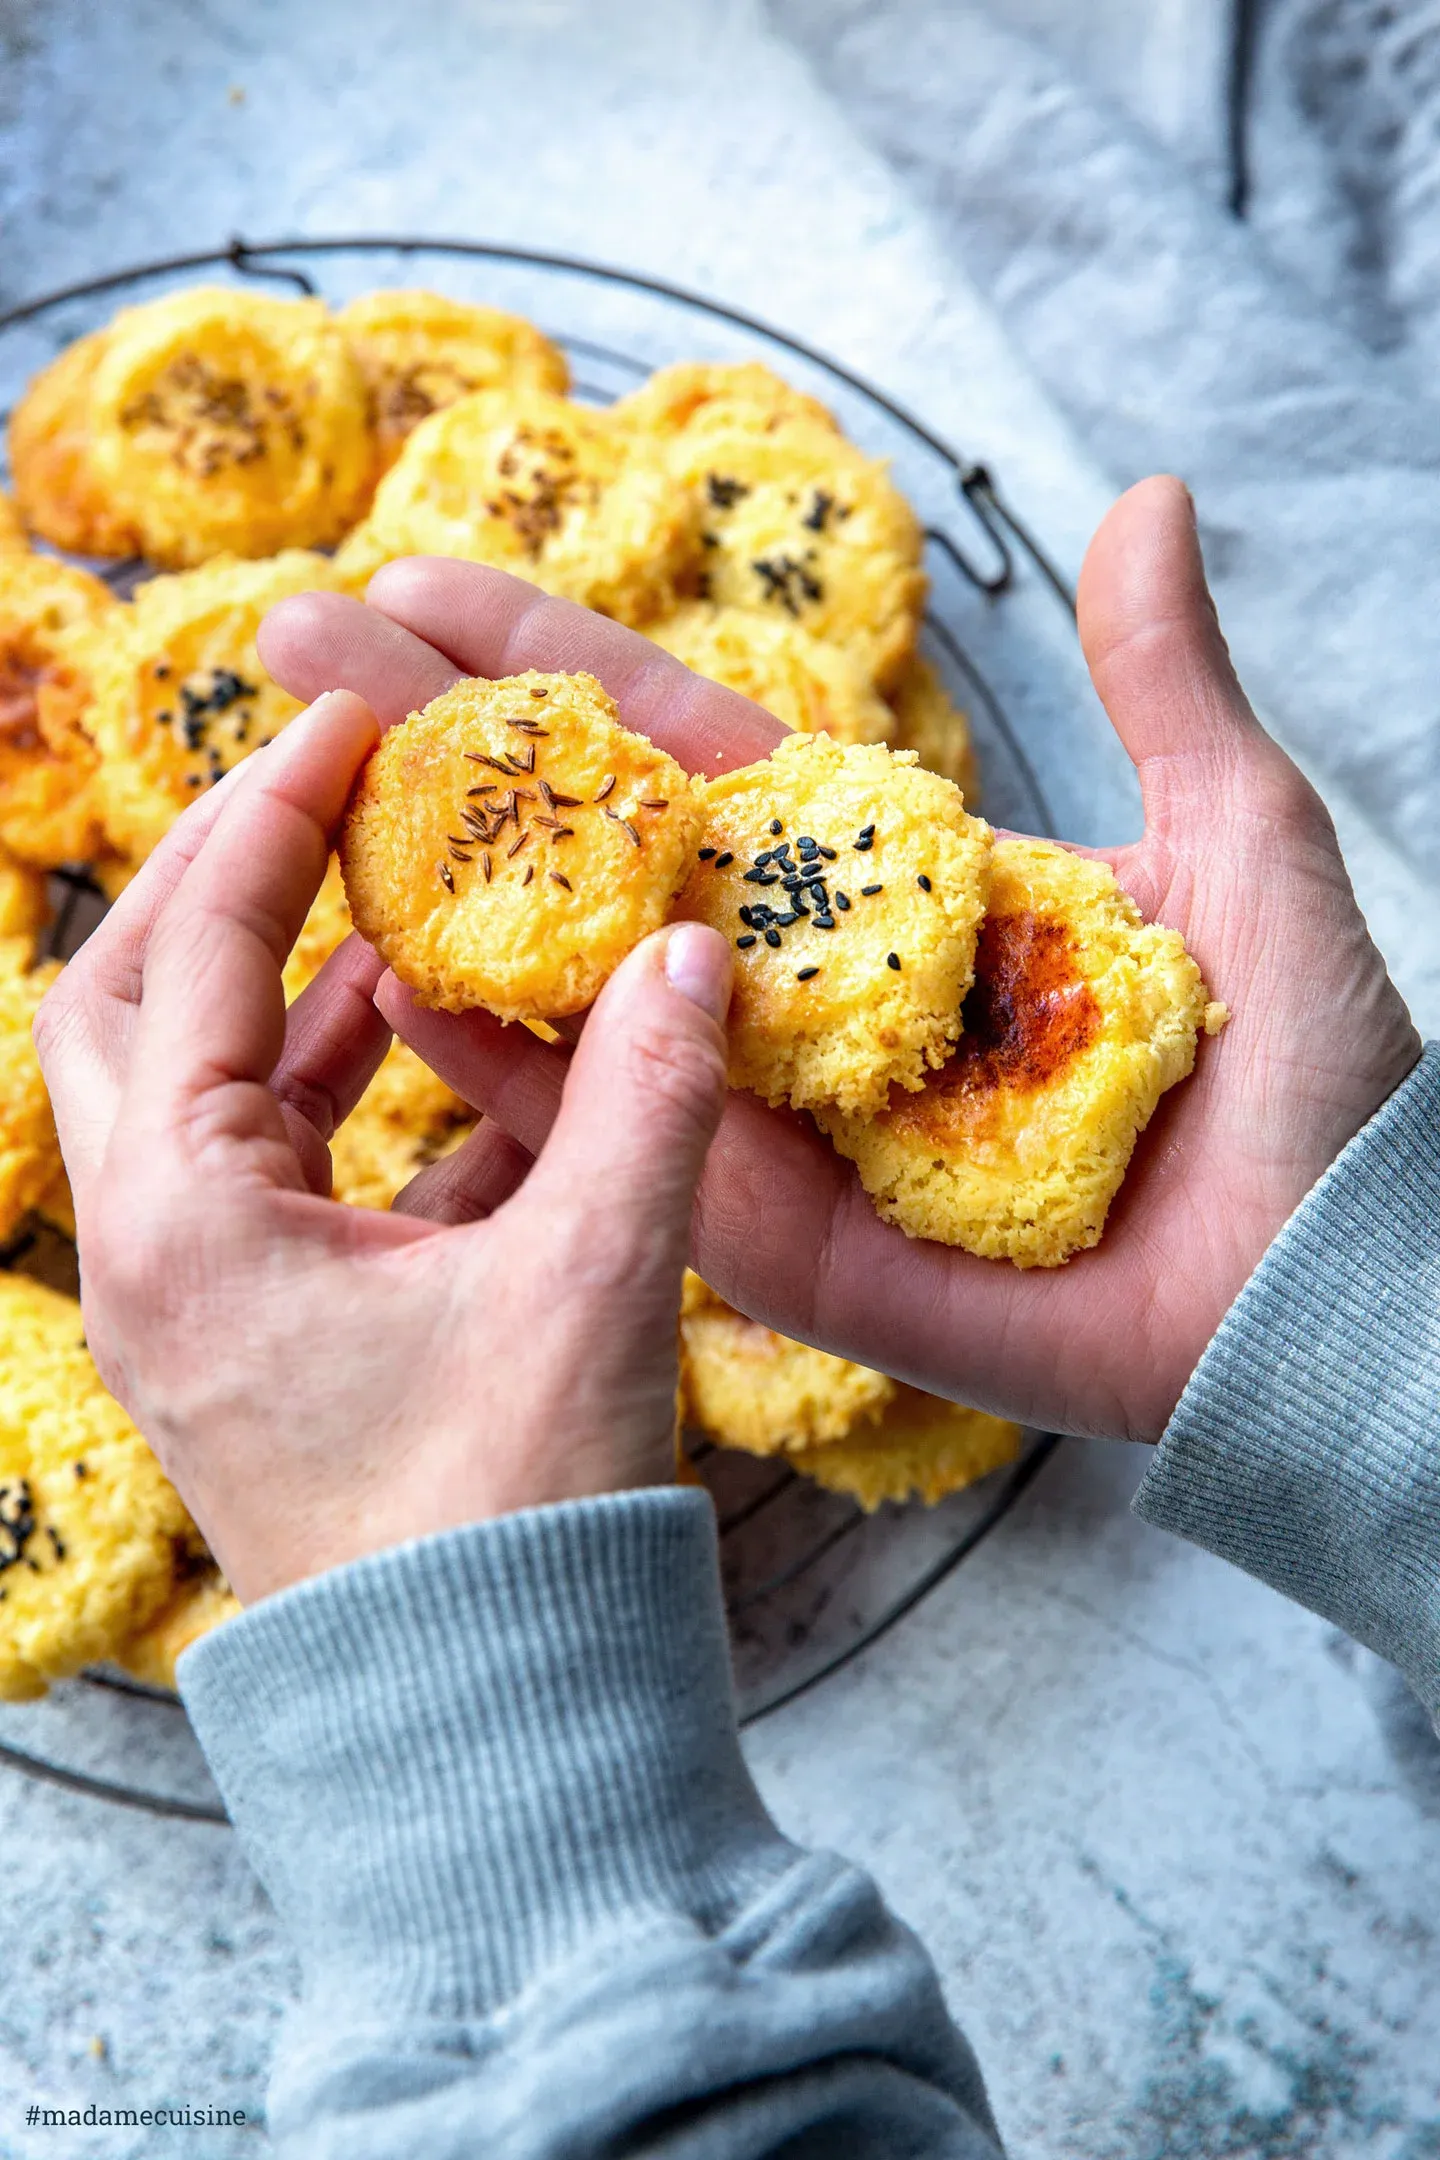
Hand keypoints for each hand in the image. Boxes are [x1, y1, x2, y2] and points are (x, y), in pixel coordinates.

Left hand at [33, 695, 732, 1602]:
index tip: (344, 716)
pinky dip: (346, 1106)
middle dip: (221, 890)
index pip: (201, 958)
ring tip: (400, 921)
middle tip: (320, 801)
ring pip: (197, 1099)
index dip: (272, 819)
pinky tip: (456, 1072)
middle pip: (129, 1012)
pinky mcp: (260, 1353)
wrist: (488, 1731)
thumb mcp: (596, 1285)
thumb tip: (693, 951)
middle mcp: (158, 1258)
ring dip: (288, 998)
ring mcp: (198, 1311)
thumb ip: (647, 1102)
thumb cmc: (510, 1525)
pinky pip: (275, 1184)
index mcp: (187, 1222)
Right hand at [259, 476, 1420, 1443]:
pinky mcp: (764, 1231)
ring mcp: (765, 1109)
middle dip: (439, 741)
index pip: (686, 748)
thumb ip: (1161, 687)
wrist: (1317, 1289)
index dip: (555, 661)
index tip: (422, 576)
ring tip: (281, 786)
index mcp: (890, 883)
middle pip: (591, 845)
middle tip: (288, 640)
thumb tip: (1142, 499)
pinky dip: (497, 1071)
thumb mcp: (1234, 842)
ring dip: (424, 887)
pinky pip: (610, 1139)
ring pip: (569, 984)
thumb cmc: (1301, 1076)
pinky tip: (378, 978)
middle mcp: (800, 988)